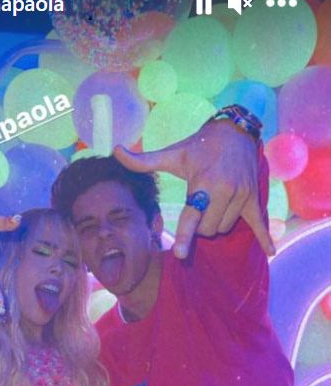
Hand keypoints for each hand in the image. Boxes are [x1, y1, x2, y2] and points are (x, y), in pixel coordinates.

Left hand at [114, 120, 274, 259]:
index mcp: (203, 184)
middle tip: (198, 205)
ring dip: (216, 223)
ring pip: (224, 229)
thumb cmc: (199, 147)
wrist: (235, 132)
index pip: (192, 216)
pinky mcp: (253, 199)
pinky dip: (264, 237)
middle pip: (207, 230)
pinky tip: (270, 250)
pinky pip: (259, 223)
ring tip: (213, 203)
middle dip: (199, 225)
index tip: (180, 253)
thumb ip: (144, 160)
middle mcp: (224, 192)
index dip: (185, 236)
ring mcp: (242, 196)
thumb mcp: (172, 154)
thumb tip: (115, 151)